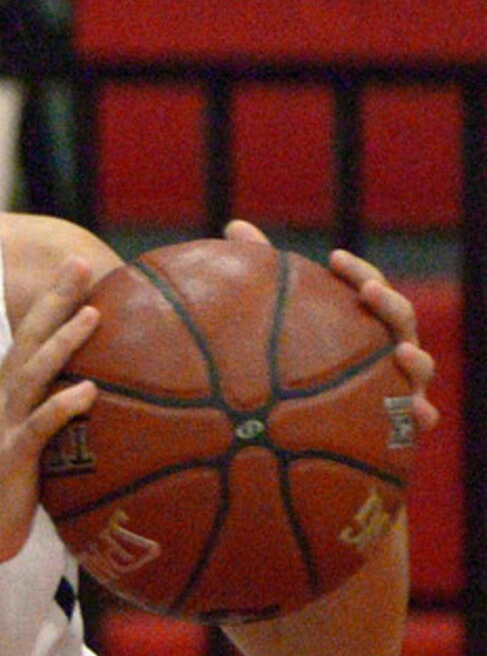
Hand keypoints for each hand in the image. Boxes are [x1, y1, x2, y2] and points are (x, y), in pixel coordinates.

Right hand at [0, 258, 98, 574]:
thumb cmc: (10, 492)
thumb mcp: (35, 443)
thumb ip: (58, 414)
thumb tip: (103, 394)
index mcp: (6, 395)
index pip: (29, 336)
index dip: (52, 301)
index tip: (80, 266)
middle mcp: (1, 401)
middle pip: (26, 340)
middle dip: (54, 300)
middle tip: (80, 264)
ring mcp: (3, 427)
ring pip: (32, 374)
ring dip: (61, 342)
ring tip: (93, 315)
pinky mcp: (10, 457)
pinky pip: (38, 427)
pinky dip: (62, 407)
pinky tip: (88, 391)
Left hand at [223, 219, 441, 439]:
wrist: (296, 431)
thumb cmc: (289, 364)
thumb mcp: (273, 320)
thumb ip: (261, 270)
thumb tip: (233, 224)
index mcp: (361, 322)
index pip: (369, 288)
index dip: (357, 273)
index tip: (333, 259)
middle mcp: (385, 348)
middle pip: (400, 321)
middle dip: (389, 304)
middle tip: (369, 290)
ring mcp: (398, 384)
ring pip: (419, 366)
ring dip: (416, 358)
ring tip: (400, 351)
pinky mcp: (400, 422)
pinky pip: (419, 420)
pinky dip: (423, 415)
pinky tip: (419, 415)